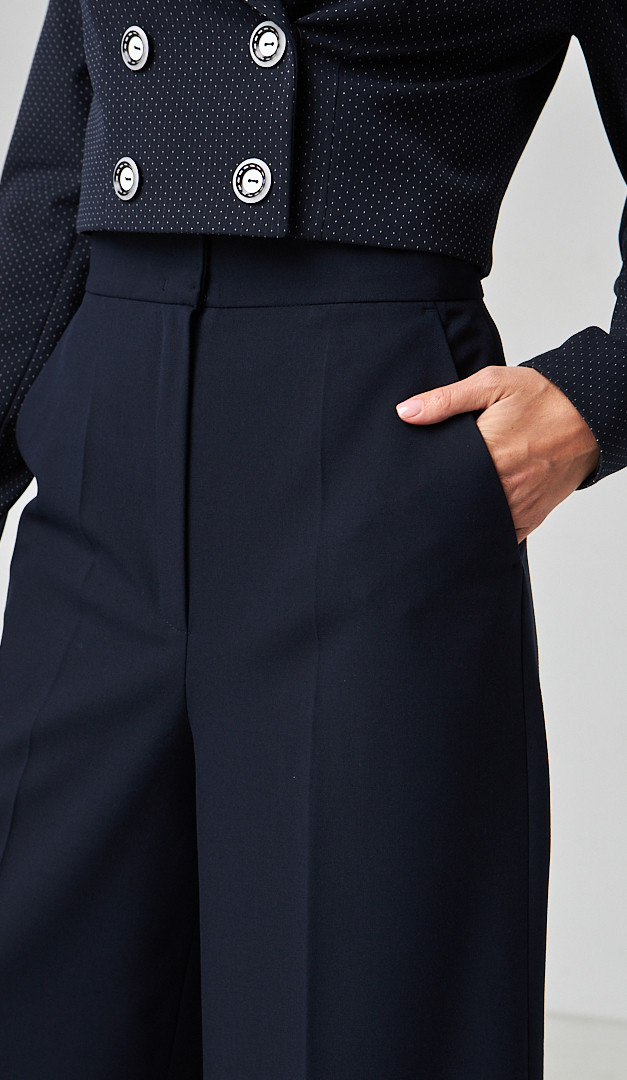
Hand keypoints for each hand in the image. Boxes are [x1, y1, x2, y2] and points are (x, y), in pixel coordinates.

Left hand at [395, 365, 599, 542]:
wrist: (591, 417)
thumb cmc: (544, 398)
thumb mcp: (493, 385)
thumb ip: (446, 399)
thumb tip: (406, 412)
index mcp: (491, 453)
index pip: (441, 478)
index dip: (422, 479)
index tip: (406, 478)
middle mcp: (506, 486)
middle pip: (455, 504)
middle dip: (436, 500)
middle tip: (417, 495)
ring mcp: (518, 506)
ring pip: (475, 524)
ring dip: (458, 517)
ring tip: (441, 505)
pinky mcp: (529, 519)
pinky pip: (498, 535)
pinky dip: (482, 529)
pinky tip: (468, 518)